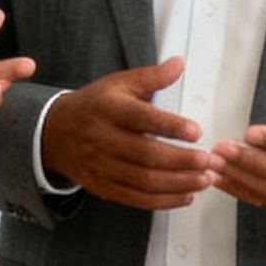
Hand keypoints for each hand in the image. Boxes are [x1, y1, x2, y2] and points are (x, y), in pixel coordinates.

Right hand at [39, 58, 211, 209]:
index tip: (197, 131)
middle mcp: (102, 139)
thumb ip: (152, 77)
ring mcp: (101, 167)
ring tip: (206, 179)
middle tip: (210, 162)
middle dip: (182, 161)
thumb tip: (178, 64)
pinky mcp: (103, 187)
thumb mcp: (119, 84)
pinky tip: (186, 195)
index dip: (170, 126)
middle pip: (146, 155)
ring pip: (144, 181)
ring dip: (179, 183)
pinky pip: (136, 199)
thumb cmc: (96, 106)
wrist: (55, 133)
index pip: (140, 119)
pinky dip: (164, 201)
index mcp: (108, 109)